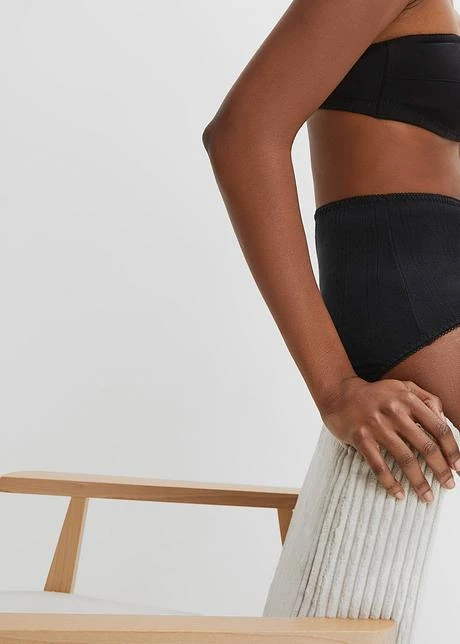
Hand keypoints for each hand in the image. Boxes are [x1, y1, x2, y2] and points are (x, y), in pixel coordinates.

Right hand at [318, 376, 459, 501]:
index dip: (451, 449)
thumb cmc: (375, 393)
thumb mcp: (403, 387)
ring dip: (419, 481)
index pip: (438, 427)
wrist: (338, 393)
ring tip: (427, 496)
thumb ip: (427, 399)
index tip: (458, 466)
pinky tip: (398, 493)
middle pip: (425, 446)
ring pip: (405, 459)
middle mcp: (394, 412)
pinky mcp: (360, 438)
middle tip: (448, 485)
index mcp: (408, 399)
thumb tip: (445, 421)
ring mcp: (376, 425)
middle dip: (441, 469)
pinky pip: (378, 465)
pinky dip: (390, 482)